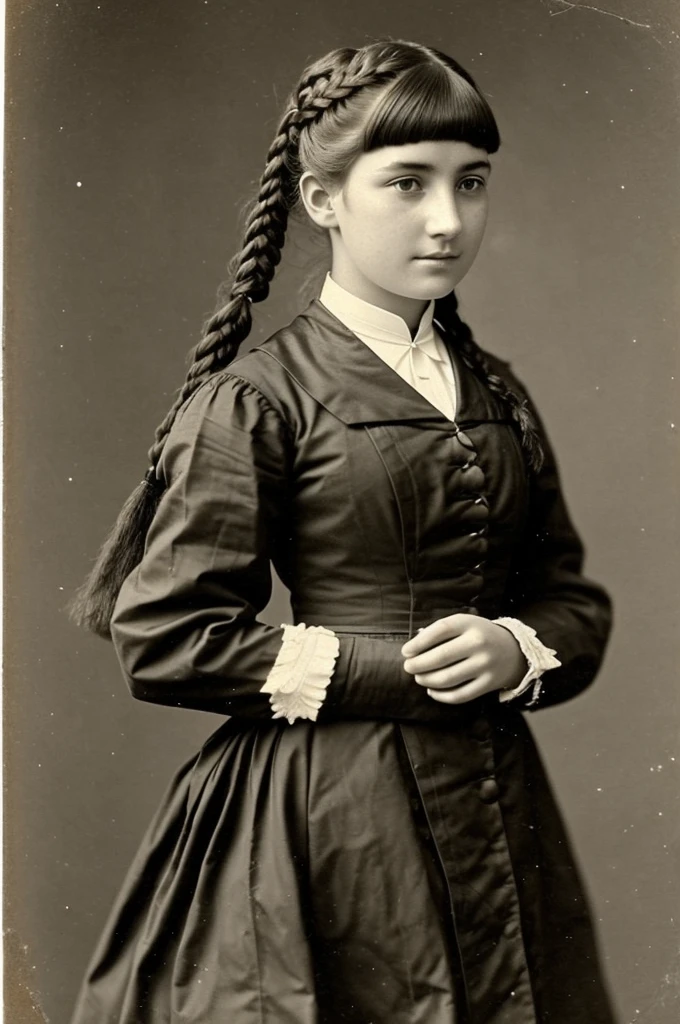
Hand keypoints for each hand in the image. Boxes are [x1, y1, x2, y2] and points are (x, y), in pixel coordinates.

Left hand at [401, 614, 526, 703]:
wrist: (514, 651)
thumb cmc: (479, 635)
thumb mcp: (464, 624)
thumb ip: (440, 632)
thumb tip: (413, 649)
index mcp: (470, 624)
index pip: (440, 631)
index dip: (418, 642)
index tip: (405, 652)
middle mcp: (478, 643)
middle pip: (440, 657)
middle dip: (418, 664)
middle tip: (409, 667)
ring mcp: (485, 665)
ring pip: (447, 678)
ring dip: (427, 680)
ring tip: (419, 678)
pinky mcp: (488, 684)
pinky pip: (460, 695)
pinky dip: (441, 696)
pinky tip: (432, 691)